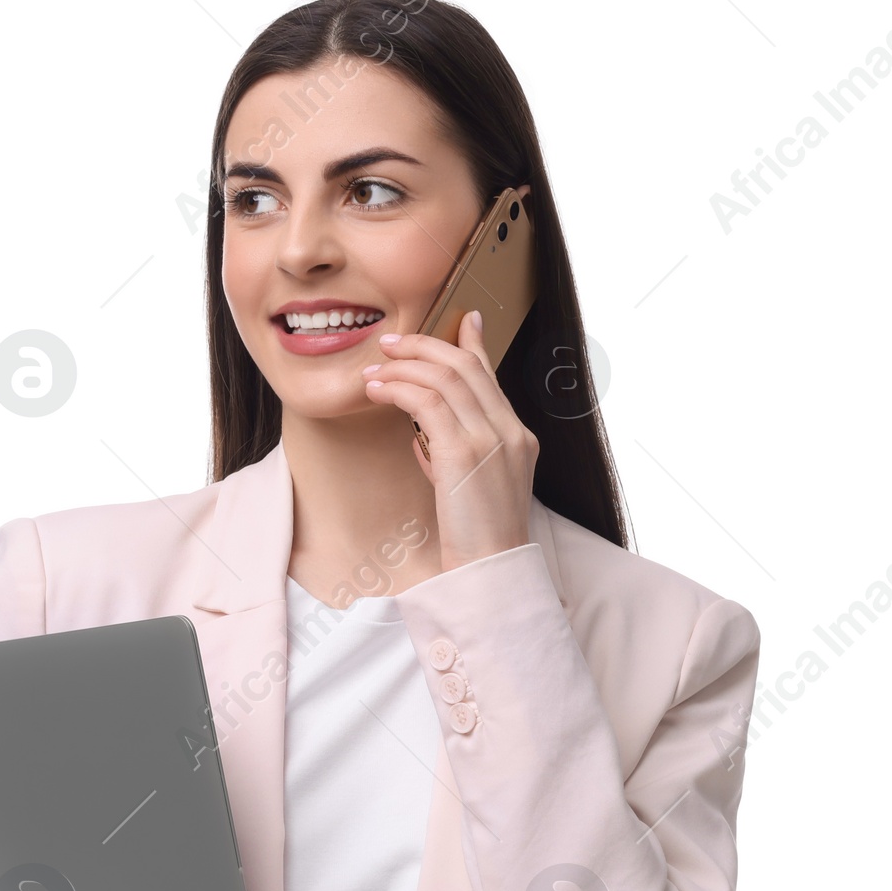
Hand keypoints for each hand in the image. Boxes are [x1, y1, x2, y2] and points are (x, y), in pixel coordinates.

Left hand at [361, 309, 538, 572]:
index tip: (460, 320)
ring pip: (445, 377)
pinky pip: (428, 401)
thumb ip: (455, 454)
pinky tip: (377, 391)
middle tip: (390, 343)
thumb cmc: (477, 538)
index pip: (491, 377)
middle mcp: (509, 431)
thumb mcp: (473, 487)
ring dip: (403, 366)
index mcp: (518, 437)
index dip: (471, 344)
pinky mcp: (463, 452)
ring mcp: (490, 439)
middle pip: (465, 366)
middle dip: (424, 346)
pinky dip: (399, 388)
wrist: (490, 570)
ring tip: (373, 371)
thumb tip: (423, 437)